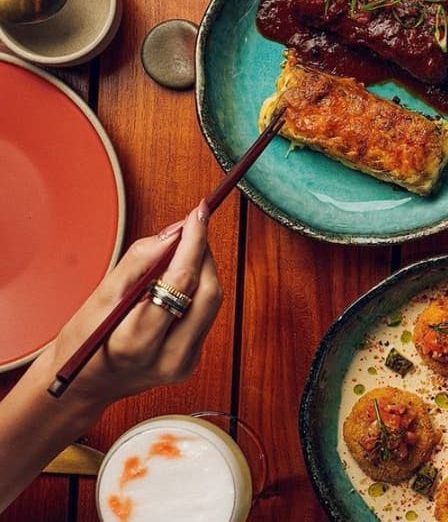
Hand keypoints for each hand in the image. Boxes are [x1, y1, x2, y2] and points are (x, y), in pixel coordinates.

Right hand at [42, 200, 222, 405]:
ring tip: (183, 252)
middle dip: (204, 254)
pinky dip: (197, 291)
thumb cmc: (85, 340)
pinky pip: (205, 315)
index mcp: (137, 341)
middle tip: (192, 230)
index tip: (198, 213)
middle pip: (208, 293)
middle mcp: (168, 356)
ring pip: (212, 303)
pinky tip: (180, 280)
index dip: (194, 242)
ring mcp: (184, 363)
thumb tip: (175, 233)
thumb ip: (139, 262)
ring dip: (203, 270)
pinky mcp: (192, 362)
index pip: (180, 282)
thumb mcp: (100, 297)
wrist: (84, 386)